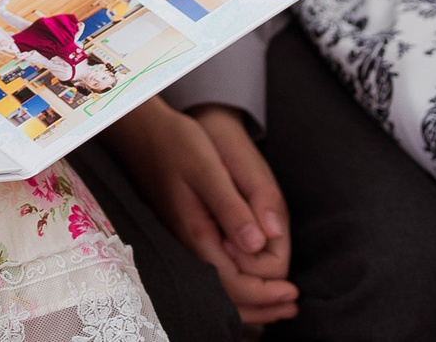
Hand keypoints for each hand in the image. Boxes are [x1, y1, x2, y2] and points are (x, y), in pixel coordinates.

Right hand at [104, 99, 294, 323]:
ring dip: (252, 299)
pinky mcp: (187, 232)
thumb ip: (232, 209)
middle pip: (226, 295)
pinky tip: (255, 276)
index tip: (294, 291)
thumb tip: (258, 246)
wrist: (141, 129)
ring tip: (281, 300)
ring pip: (219, 288)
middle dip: (262, 306)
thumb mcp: (208, 170)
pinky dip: (238, 284)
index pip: (233, 284)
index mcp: (195, 233)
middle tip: (294, 304)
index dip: (266, 293)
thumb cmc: (176, 143)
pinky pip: (214, 273)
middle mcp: (188, 244)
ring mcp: (185, 240)